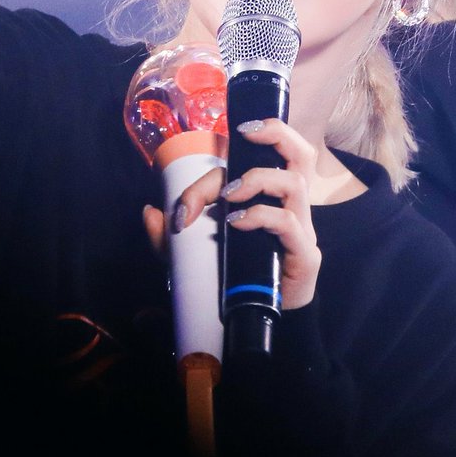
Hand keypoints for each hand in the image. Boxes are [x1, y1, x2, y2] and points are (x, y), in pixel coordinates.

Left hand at [171, 119, 320, 309]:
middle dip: (276, 132)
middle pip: (299, 153)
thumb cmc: (231, 281)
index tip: (186, 201)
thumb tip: (150, 212)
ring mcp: (301, 228)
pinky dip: (261, 216)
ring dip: (258, 179)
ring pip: (295, 181)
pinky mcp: (305, 254)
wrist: (257, 325)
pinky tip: (238, 224)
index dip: (218, 168)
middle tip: (245, 133)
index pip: (254, 162)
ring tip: (229, 197)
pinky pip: (289, 221)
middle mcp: (289, 206)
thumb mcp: (189, 258)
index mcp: (270, 197)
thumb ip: (167, 238)